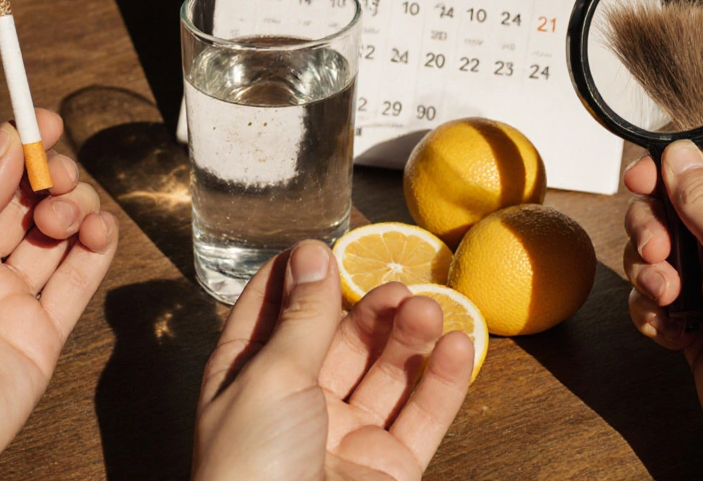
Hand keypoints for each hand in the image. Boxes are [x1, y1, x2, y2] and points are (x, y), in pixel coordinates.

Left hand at [0, 110, 118, 480]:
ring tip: (69, 213)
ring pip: (57, 236)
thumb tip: (4, 142)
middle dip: (50, 177)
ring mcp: (8, 301)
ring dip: (74, 209)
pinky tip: (99, 231)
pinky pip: (78, 282)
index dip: (14, 147)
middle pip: (24, 202)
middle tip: (59, 175)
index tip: (45, 121)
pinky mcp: (41, 336)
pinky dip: (97, 250)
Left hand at [194, 241, 473, 480]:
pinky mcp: (388, 469)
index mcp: (244, 382)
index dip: (293, 279)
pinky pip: (421, 417)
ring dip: (407, 337)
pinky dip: (443, 381)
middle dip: (366, 307)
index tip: (321, 244)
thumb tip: (310, 253)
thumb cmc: (252, 469)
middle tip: (396, 281)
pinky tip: (457, 344)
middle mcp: (293, 407)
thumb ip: (302, 317)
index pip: (268, 315)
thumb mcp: (271, 378)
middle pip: (336, 341)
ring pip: (383, 374)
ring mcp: (343, 440)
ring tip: (427, 306)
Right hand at [622, 127, 702, 478]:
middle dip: (658, 221)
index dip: (691, 158)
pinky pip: (658, 287)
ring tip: (666, 294)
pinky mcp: (702, 313)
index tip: (649, 174)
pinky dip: (653, 304)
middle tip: (654, 246)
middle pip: (687, 196)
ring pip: (664, 242)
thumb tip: (678, 153)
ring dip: (650, 267)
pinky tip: (668, 327)